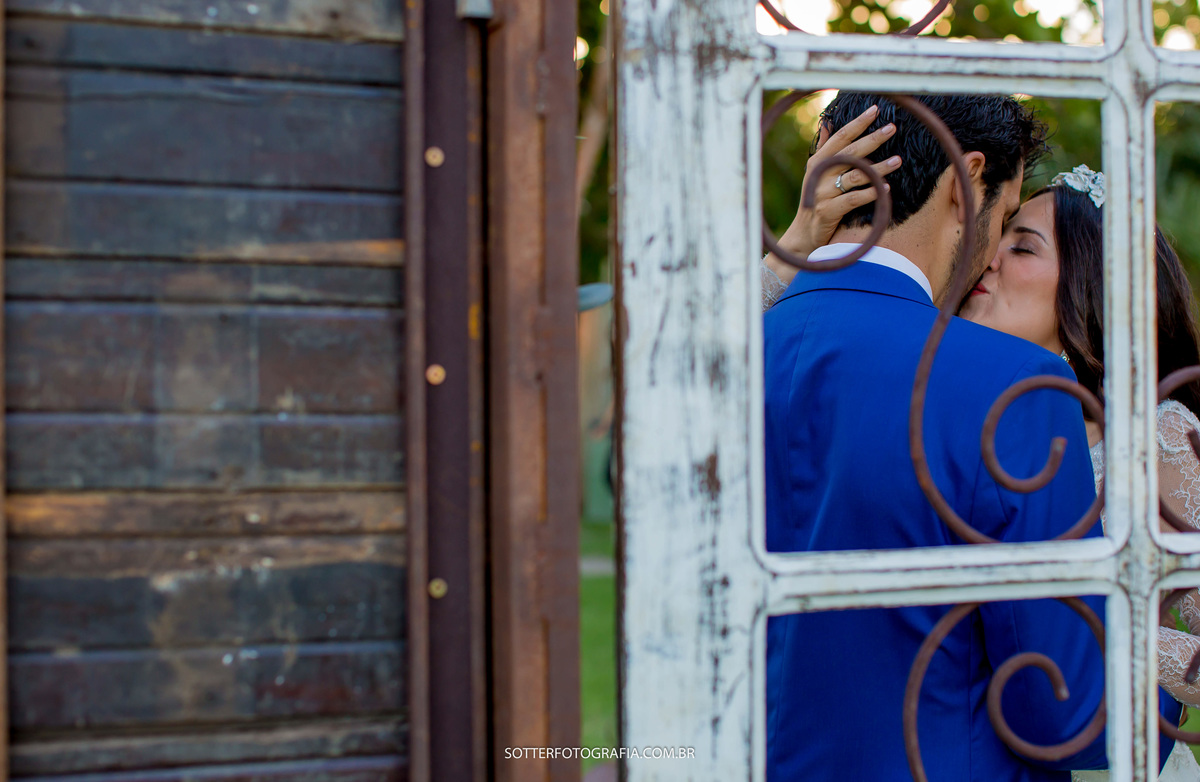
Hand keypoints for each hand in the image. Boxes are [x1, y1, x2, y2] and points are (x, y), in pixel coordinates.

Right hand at [765, 104, 902, 281]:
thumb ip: (824, 149)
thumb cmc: (816, 201)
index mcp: (818, 162)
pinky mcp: (828, 212)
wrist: (804, 235)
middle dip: (872, 139)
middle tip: (892, 128)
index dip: (857, 123)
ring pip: (855, 176)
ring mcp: (823, 194)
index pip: (840, 137)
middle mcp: (819, 175)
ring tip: (898, 161)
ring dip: (878, 168)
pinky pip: (853, 200)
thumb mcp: (816, 174)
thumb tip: (828, 124)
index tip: (875, 110)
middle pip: (850, 153)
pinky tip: (886, 189)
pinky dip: (870, 193)